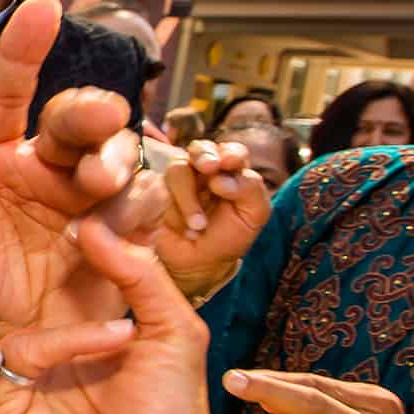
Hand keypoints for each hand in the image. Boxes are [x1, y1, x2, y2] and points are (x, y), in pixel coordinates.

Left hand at [0, 0, 157, 351]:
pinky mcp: (128, 231)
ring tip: (102, 182)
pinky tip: (121, 223)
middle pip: (75, 118)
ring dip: (116, 158)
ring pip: (117, 153)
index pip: (7, 92)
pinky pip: (144, 205)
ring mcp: (91, 197)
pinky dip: (136, 207)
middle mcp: (47, 169)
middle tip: (98, 121)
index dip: (24, 49)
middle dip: (91, 111)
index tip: (44, 8)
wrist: (23, 359)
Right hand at [155, 139, 269, 296]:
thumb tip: (221, 178)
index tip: (230, 163)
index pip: (233, 152)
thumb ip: (251, 190)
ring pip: (179, 167)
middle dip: (204, 155)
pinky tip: (188, 228)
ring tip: (198, 225)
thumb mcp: (253, 216)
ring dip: (190, 195)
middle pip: (201, 148)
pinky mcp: (160, 192)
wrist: (196, 265)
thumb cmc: (228, 238)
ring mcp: (180, 181)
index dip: (231, 153)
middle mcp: (205, 172)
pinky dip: (178, 206)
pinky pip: (162, 187)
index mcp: (232, 172)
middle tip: (209, 167)